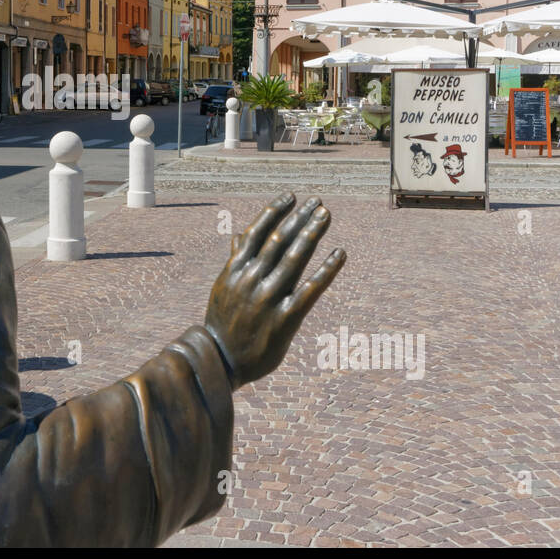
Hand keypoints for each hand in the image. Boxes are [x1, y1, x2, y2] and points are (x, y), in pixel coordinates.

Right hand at [204, 193, 345, 388]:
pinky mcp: (285, 319)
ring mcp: (268, 298)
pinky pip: (310, 290)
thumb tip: (238, 234)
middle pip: (279, 240)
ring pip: (294, 259)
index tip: (291, 196)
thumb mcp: (223, 287)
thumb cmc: (223, 323)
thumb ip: (235, 260)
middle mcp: (251, 279)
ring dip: (311, 234)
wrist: (219, 362)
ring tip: (325, 216)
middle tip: (318, 202)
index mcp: (235, 270)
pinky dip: (326, 270)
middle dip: (299, 218)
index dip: (275, 212)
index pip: (257, 232)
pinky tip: (340, 254)